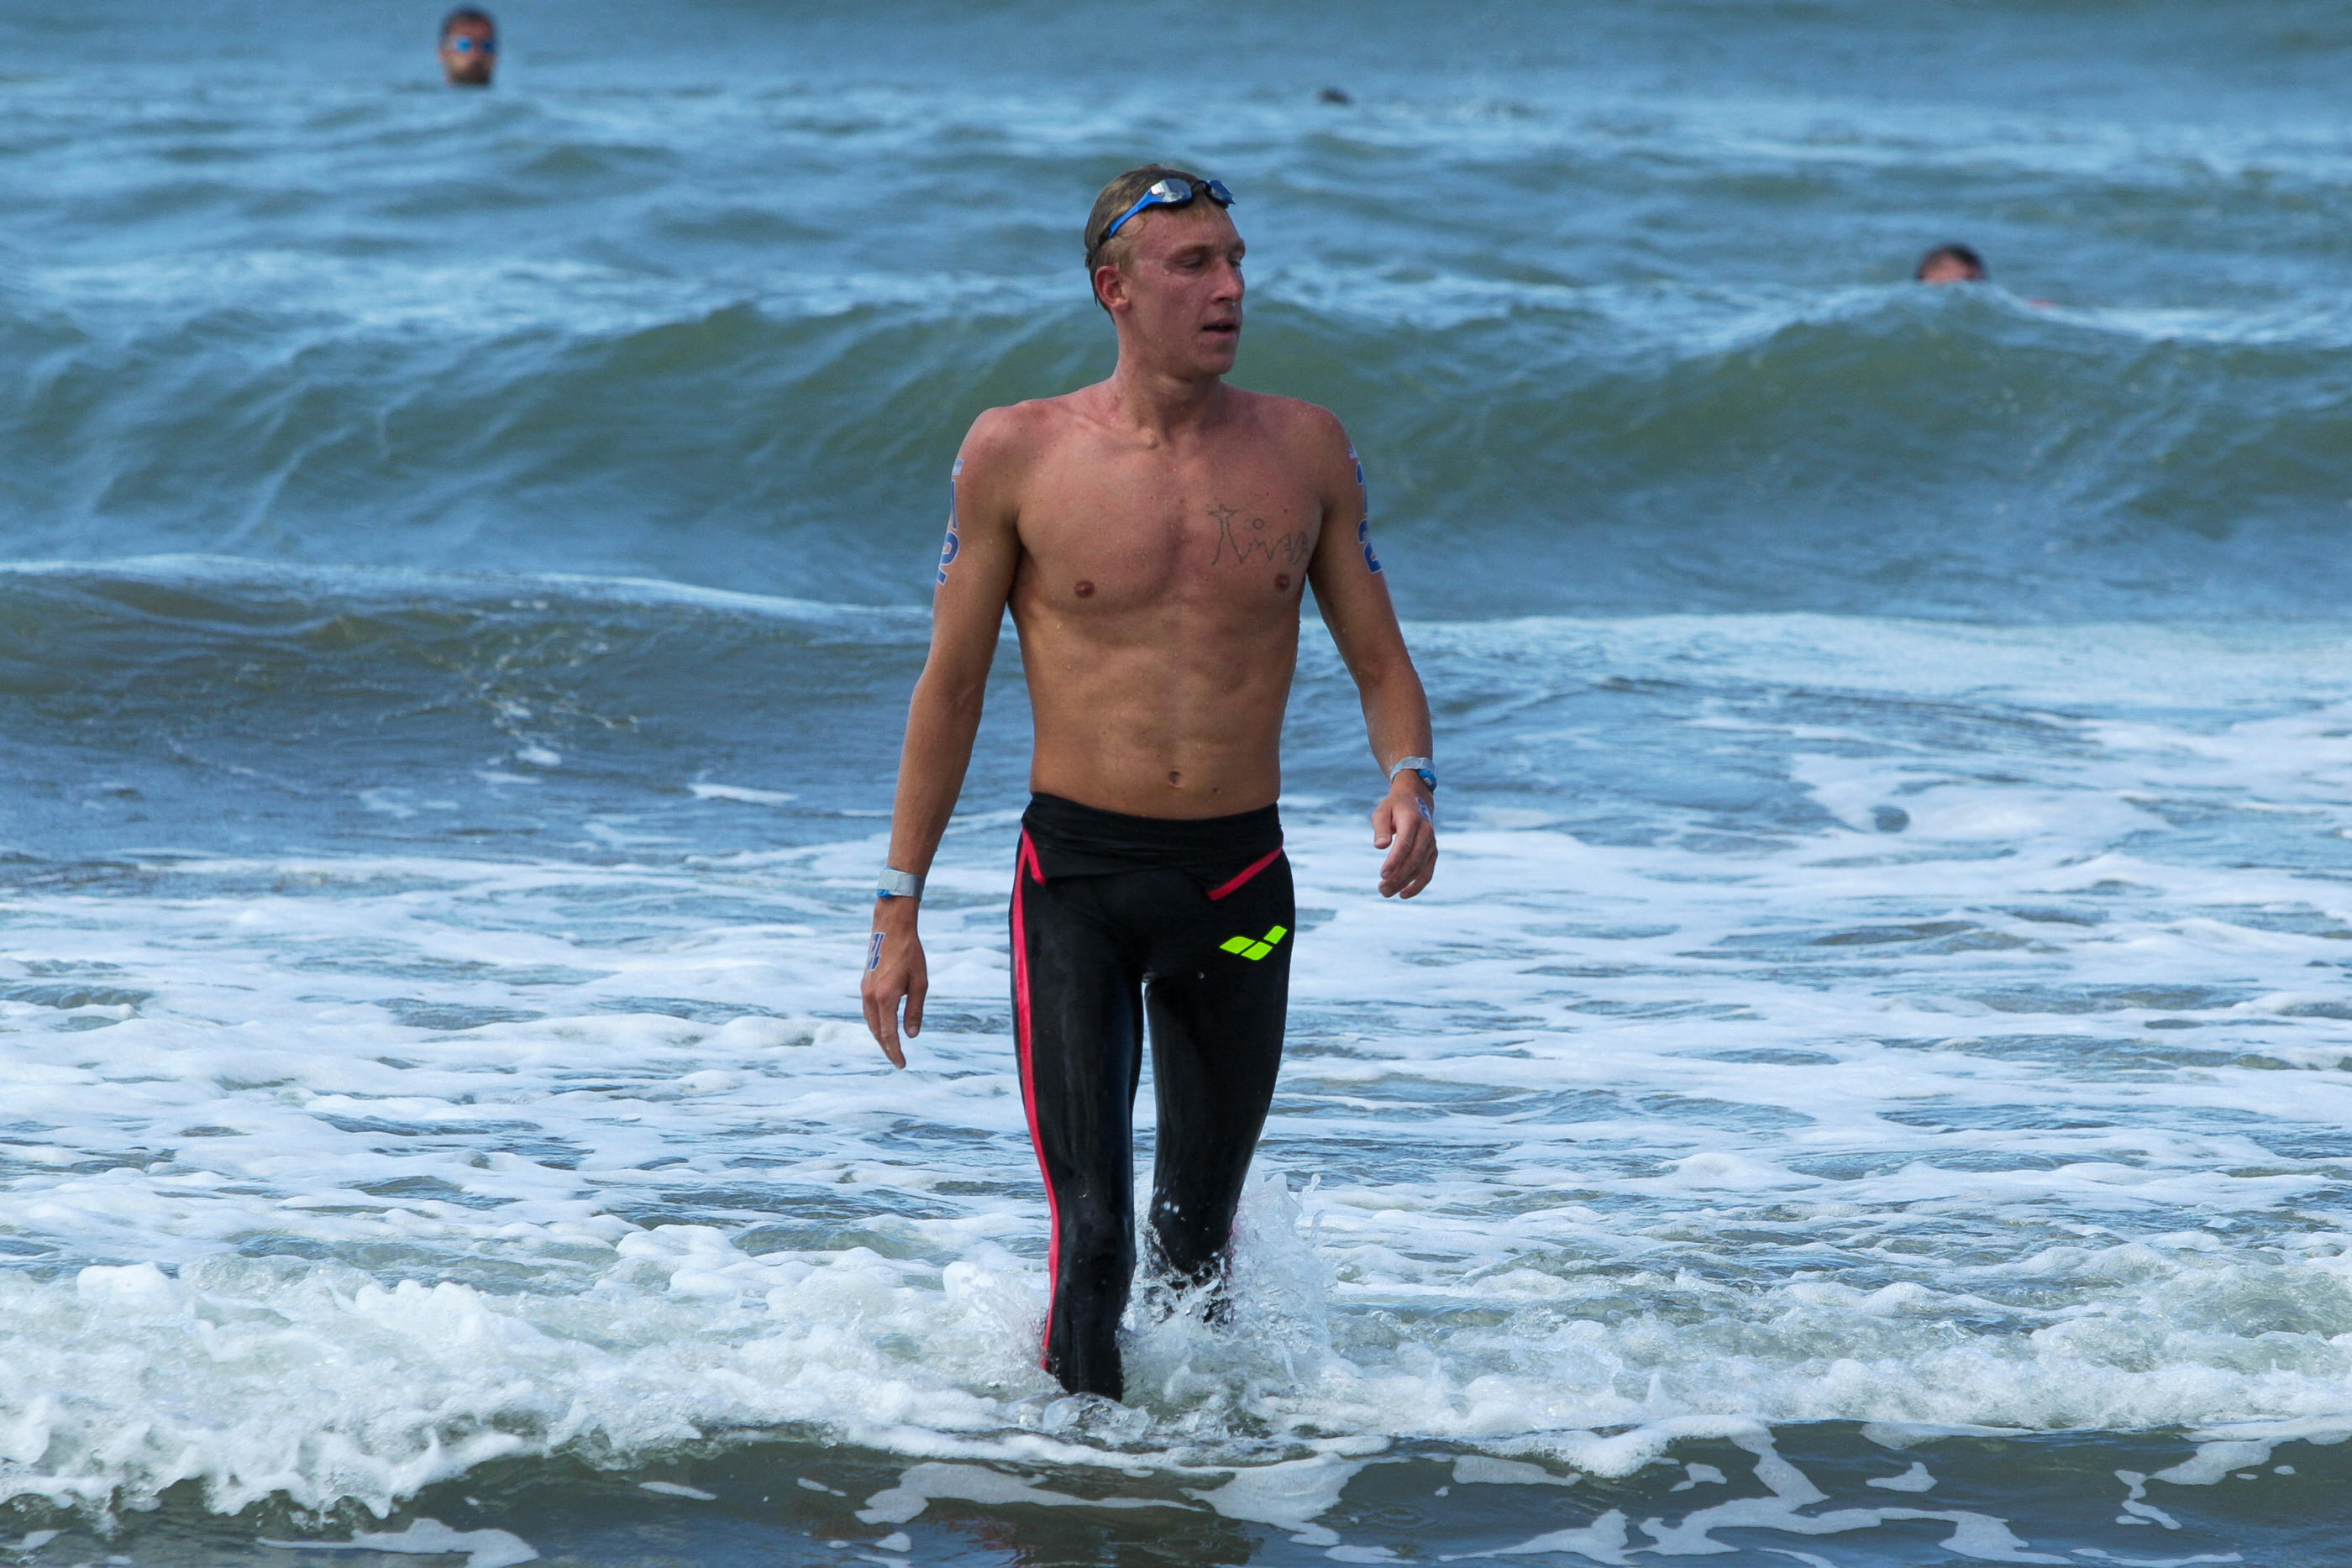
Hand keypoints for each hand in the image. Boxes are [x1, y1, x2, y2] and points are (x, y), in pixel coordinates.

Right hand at [859, 902, 927, 1067]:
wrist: (892, 928)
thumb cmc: (910, 954)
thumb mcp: (920, 983)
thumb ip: (915, 1011)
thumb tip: (911, 1035)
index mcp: (886, 997)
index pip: (888, 1034)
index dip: (895, 1051)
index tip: (902, 1065)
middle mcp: (871, 997)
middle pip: (877, 1032)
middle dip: (887, 1048)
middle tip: (898, 1061)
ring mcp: (865, 991)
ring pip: (870, 1023)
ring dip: (880, 1037)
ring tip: (892, 1048)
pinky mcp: (864, 985)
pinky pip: (868, 1012)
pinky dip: (875, 1024)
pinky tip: (883, 1028)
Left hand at [1371, 781, 1437, 898]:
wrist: (1416, 800)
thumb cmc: (1394, 808)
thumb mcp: (1382, 811)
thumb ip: (1381, 828)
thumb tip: (1380, 846)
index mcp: (1412, 820)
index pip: (1405, 844)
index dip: (1394, 861)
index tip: (1382, 874)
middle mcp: (1426, 833)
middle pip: (1414, 860)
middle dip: (1398, 877)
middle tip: (1381, 889)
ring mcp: (1431, 843)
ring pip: (1421, 869)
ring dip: (1404, 883)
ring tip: (1386, 892)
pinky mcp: (1433, 852)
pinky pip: (1428, 872)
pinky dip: (1418, 885)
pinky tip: (1404, 894)